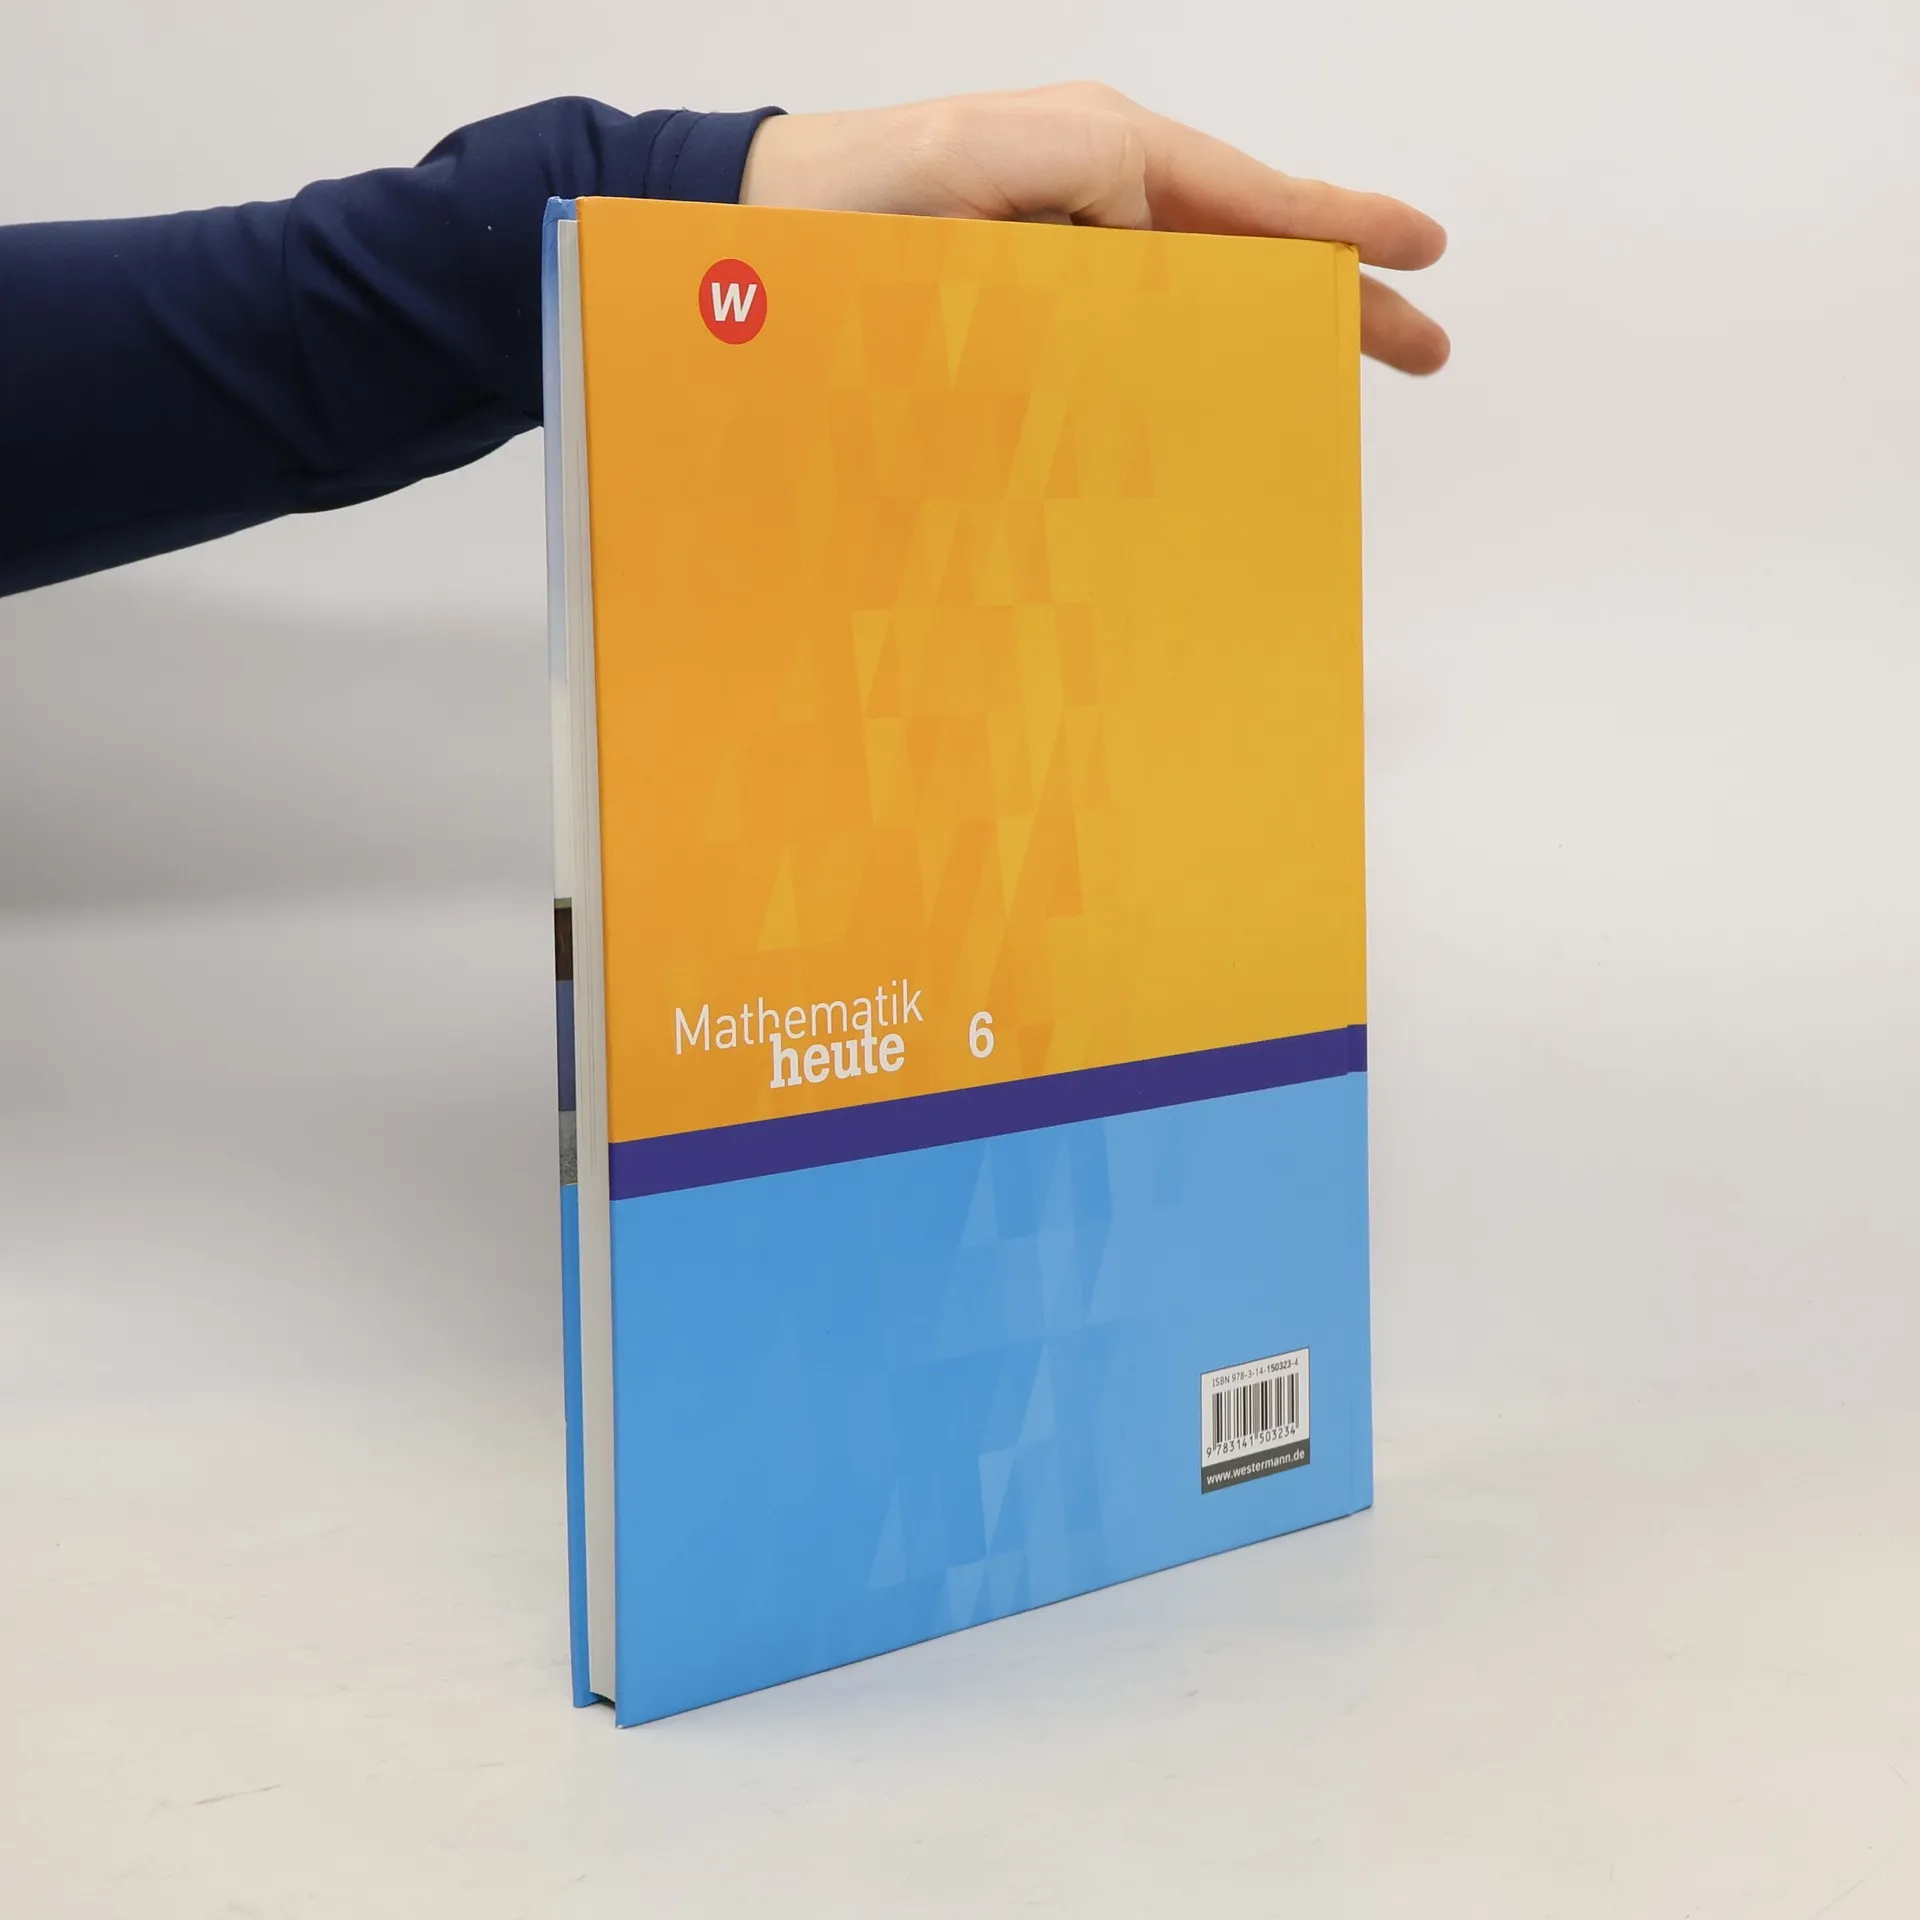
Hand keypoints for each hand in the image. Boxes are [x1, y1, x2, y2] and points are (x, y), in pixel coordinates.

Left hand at [741, 83, 1447, 374]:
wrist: (752, 233)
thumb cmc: (844, 203)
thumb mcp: (971, 175)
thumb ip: (1085, 195)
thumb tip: (1161, 250)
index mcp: (1098, 152)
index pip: (1245, 195)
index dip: (1334, 229)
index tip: (1417, 252)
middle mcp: (1097, 190)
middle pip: (1247, 243)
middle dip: (1338, 292)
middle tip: (1425, 345)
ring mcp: (1071, 240)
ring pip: (1204, 287)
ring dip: (1277, 330)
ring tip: (1352, 369)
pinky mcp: (1037, 289)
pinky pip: (1141, 315)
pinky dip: (1196, 347)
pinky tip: (1227, 382)